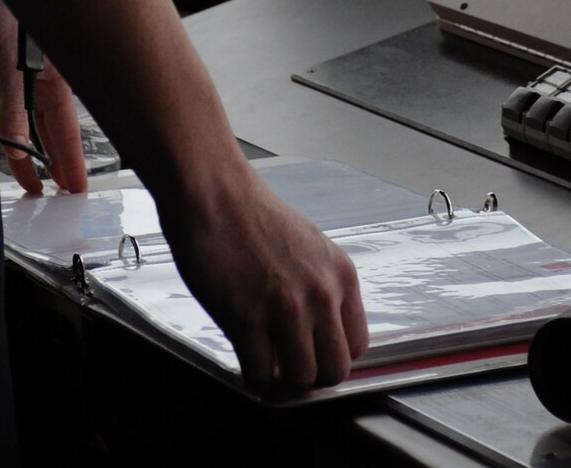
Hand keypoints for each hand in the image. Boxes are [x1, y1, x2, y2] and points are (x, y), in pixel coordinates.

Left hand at [0, 0, 87, 195]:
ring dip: (47, 144)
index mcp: (55, 82)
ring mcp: (39, 70)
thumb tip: (13, 145)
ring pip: (44, 116)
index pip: (64, 134)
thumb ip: (12, 105)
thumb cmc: (19, 8)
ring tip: (48, 171)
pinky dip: (31, 120)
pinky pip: (30, 99)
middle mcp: (49, 79)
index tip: (76, 188)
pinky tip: (28, 131)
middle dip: (60, 161)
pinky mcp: (25, 61)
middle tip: (64, 191)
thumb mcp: (11, 62)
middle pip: (55, 130)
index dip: (69, 163)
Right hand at [160, 169, 367, 394]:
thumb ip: (320, 286)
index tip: (312, 354)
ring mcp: (286, 308)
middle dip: (310, 374)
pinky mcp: (247, 318)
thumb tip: (318, 329)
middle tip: (287, 365)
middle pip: (334, 370)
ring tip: (265, 361)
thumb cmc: (250, 212)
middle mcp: (321, 294)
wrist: (213, 190)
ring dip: (281, 379)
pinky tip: (244, 356)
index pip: (358, 344)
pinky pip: (259, 375)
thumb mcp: (307, 246)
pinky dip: (252, 377)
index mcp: (340, 274)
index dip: (331, 354)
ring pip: (300, 379)